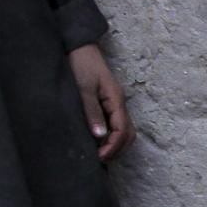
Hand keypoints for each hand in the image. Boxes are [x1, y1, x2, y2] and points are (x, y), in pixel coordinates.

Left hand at [68, 45, 133, 161]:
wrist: (79, 47)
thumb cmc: (81, 64)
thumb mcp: (84, 88)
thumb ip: (92, 111)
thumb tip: (100, 136)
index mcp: (116, 100)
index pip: (122, 131)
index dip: (112, 147)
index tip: (99, 157)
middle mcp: (119, 104)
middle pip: (128, 134)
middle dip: (117, 149)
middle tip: (100, 159)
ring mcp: (115, 104)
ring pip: (124, 131)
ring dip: (115, 145)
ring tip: (99, 153)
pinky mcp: (107, 103)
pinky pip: (115, 125)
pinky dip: (110, 137)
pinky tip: (98, 140)